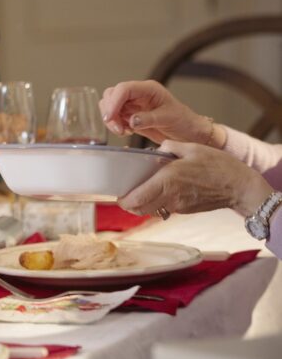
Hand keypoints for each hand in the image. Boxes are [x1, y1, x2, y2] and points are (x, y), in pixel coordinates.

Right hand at [99, 80, 217, 145]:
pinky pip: (114, 117)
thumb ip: (149, 119)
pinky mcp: (129, 115)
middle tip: (117, 128)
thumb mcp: (169, 119)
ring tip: (122, 131)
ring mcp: (132, 104)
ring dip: (111, 119)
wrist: (188, 134)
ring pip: (109, 106)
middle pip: (111, 95)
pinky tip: (126, 131)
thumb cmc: (184, 122)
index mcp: (148, 89)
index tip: (110, 117)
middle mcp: (138, 94)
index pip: (124, 89)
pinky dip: (114, 125)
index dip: (114, 102)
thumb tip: (131, 120)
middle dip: (110, 111)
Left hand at [119, 140, 272, 216]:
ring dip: (141, 204)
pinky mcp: (185, 210)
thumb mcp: (192, 148)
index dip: (123, 199)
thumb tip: (155, 149)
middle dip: (128, 203)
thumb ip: (168, 147)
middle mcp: (170, 197)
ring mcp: (177, 206)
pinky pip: (164, 208)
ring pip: (150, 211)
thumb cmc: (219, 166)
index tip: (117, 193)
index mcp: (167, 180)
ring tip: (141, 189)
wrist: (241, 187)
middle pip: (139, 209)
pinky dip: (157, 202)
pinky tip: (161, 189)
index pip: (136, 199)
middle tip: (125, 192)